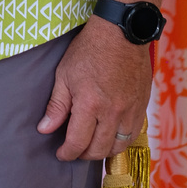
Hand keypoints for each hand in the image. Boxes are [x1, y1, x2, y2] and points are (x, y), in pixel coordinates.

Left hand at [37, 16, 151, 160]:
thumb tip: (45, 129)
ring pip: (118, 147)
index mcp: (90, 105)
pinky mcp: (141, 106)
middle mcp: (112, 113)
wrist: (120, 32)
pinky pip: (133, 134)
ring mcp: (130, 111)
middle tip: (75, 149)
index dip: (66, 153)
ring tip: (92, 145)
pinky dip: (121, 140)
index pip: (77, 143)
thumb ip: (57, 105)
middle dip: (83, 155)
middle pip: (98, 150)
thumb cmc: (89, 49)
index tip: (60, 153)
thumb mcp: (65, 73)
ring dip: (103, 151)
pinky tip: (112, 135)